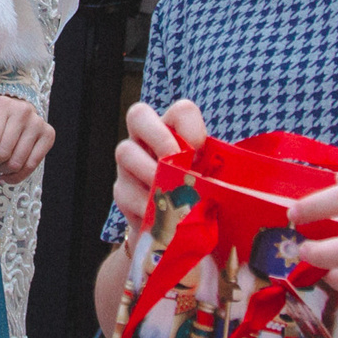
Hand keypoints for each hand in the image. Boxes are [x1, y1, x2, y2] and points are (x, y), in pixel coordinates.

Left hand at [0, 95, 55, 183]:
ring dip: (3, 170)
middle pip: (3, 154)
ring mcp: (38, 122)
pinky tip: (7, 174)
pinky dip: (16, 177)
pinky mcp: (48, 134)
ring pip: (17, 163)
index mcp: (0, 106)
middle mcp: (22, 111)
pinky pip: (31, 166)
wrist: (15, 115)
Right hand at [112, 98, 210, 227]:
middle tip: (178, 166)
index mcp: (175, 130)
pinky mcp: (122, 191)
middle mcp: (147, 139)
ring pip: (125, 151)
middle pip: (138, 115)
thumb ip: (215, 172)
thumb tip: (214, 178)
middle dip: (160, 139)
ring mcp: (129, 163)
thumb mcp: (214, 180)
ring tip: (172, 196)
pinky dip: (147, 205)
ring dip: (151, 174)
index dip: (192, 131)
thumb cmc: (201, 195)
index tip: (200, 158)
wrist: (181, 226)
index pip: (182, 111)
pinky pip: (126, 192)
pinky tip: (164, 217)